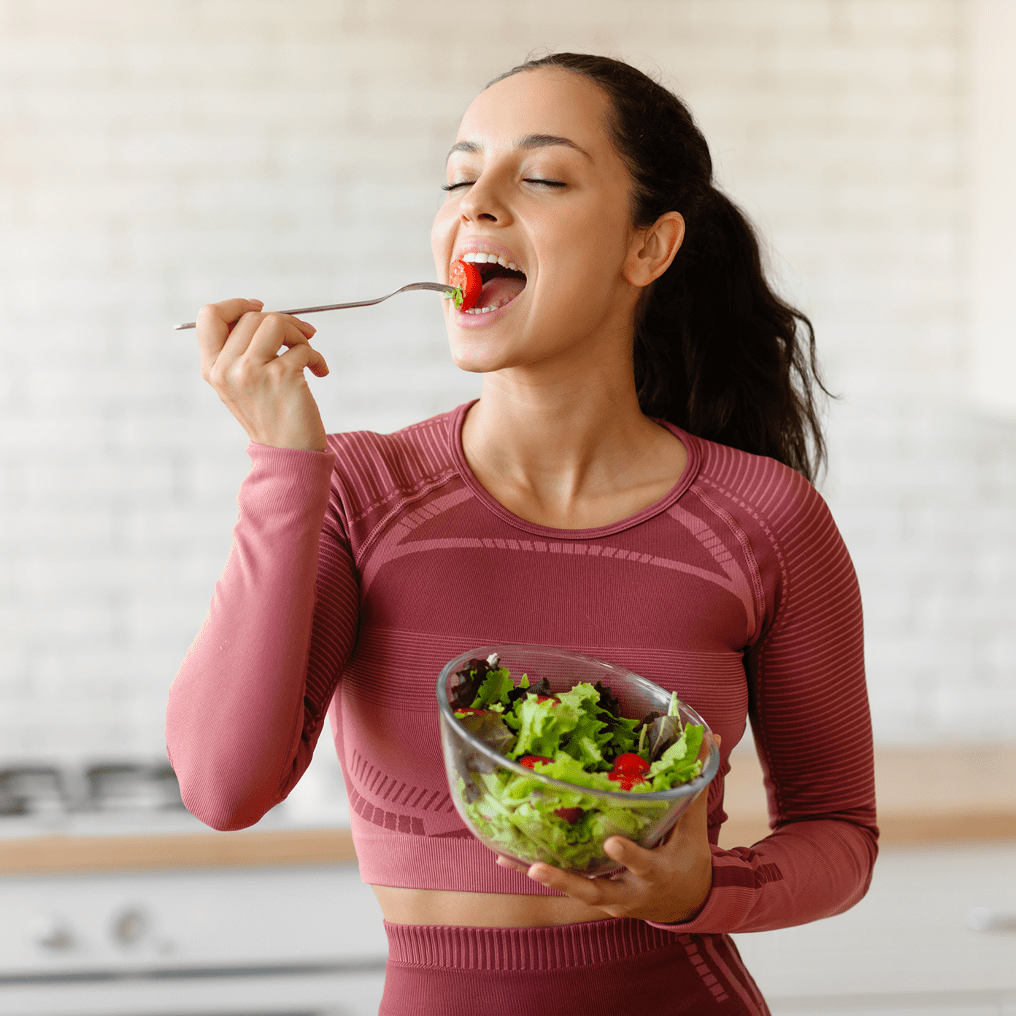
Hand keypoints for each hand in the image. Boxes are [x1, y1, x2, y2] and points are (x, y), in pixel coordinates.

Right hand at [196, 298, 329, 450]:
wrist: (289, 453)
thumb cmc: (271, 415)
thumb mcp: (240, 384)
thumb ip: (239, 350)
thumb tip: (262, 311)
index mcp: (212, 369)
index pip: (209, 316)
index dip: (236, 305)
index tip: (260, 307)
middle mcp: (226, 369)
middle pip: (251, 316)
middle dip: (283, 321)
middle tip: (301, 336)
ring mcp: (252, 372)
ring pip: (276, 322)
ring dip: (300, 334)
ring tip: (308, 354)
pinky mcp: (282, 376)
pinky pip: (304, 347)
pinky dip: (317, 358)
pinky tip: (319, 372)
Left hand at [499, 782, 713, 924]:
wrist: (687, 903)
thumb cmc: (689, 858)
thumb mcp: (695, 828)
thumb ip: (695, 785)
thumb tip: (709, 737)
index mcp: (658, 873)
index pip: (645, 863)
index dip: (629, 854)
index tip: (611, 840)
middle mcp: (630, 892)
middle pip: (597, 890)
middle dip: (568, 881)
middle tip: (539, 868)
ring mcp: (609, 898)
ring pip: (574, 891)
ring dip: (545, 877)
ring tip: (516, 861)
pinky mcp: (594, 896)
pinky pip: (563, 884)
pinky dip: (535, 871)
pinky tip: (505, 857)